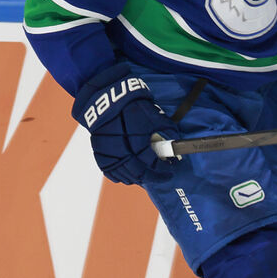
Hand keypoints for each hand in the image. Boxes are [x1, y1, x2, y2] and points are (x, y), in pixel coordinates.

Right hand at [71, 64, 176, 185]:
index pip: (153, 163)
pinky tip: (129, 176)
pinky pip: (110, 171)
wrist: (106, 99)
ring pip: (125, 175)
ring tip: (147, 177)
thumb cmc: (132, 105)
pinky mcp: (99, 152)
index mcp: (137, 140)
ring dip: (138, 178)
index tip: (170, 168)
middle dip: (154, 177)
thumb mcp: (153, 114)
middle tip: (162, 176)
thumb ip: (166, 129)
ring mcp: (109, 153)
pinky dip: (121, 176)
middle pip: (140, 173)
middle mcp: (123, 149)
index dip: (164, 168)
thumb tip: (176, 143)